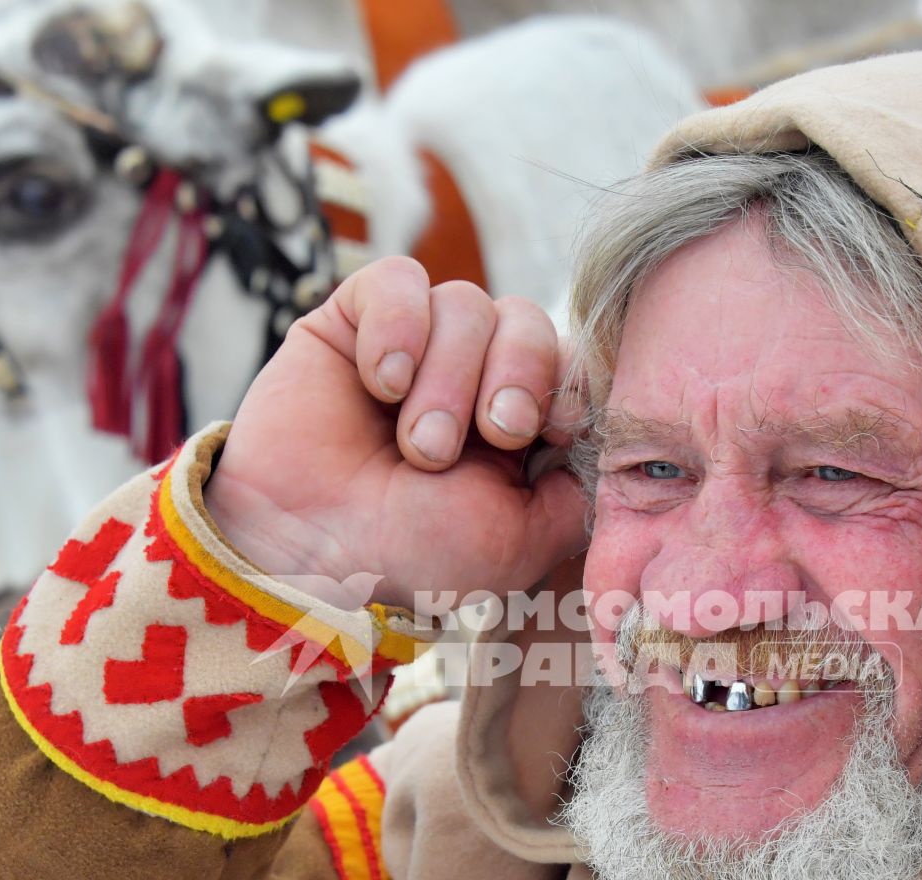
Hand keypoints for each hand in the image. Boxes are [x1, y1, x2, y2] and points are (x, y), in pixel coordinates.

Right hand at [203, 257, 588, 609]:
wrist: (312, 556)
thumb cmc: (415, 557)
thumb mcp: (527, 538)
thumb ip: (580, 487)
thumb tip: (610, 438)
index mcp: (519, 425)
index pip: (570, 359)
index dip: (567, 381)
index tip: (553, 428)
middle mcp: (472, 377)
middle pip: (528, 321)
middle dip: (515, 377)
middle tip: (490, 437)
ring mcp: (416, 344)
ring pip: (467, 303)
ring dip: (447, 379)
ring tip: (418, 446)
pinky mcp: (356, 318)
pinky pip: (399, 279)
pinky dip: (399, 327)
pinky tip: (382, 383)